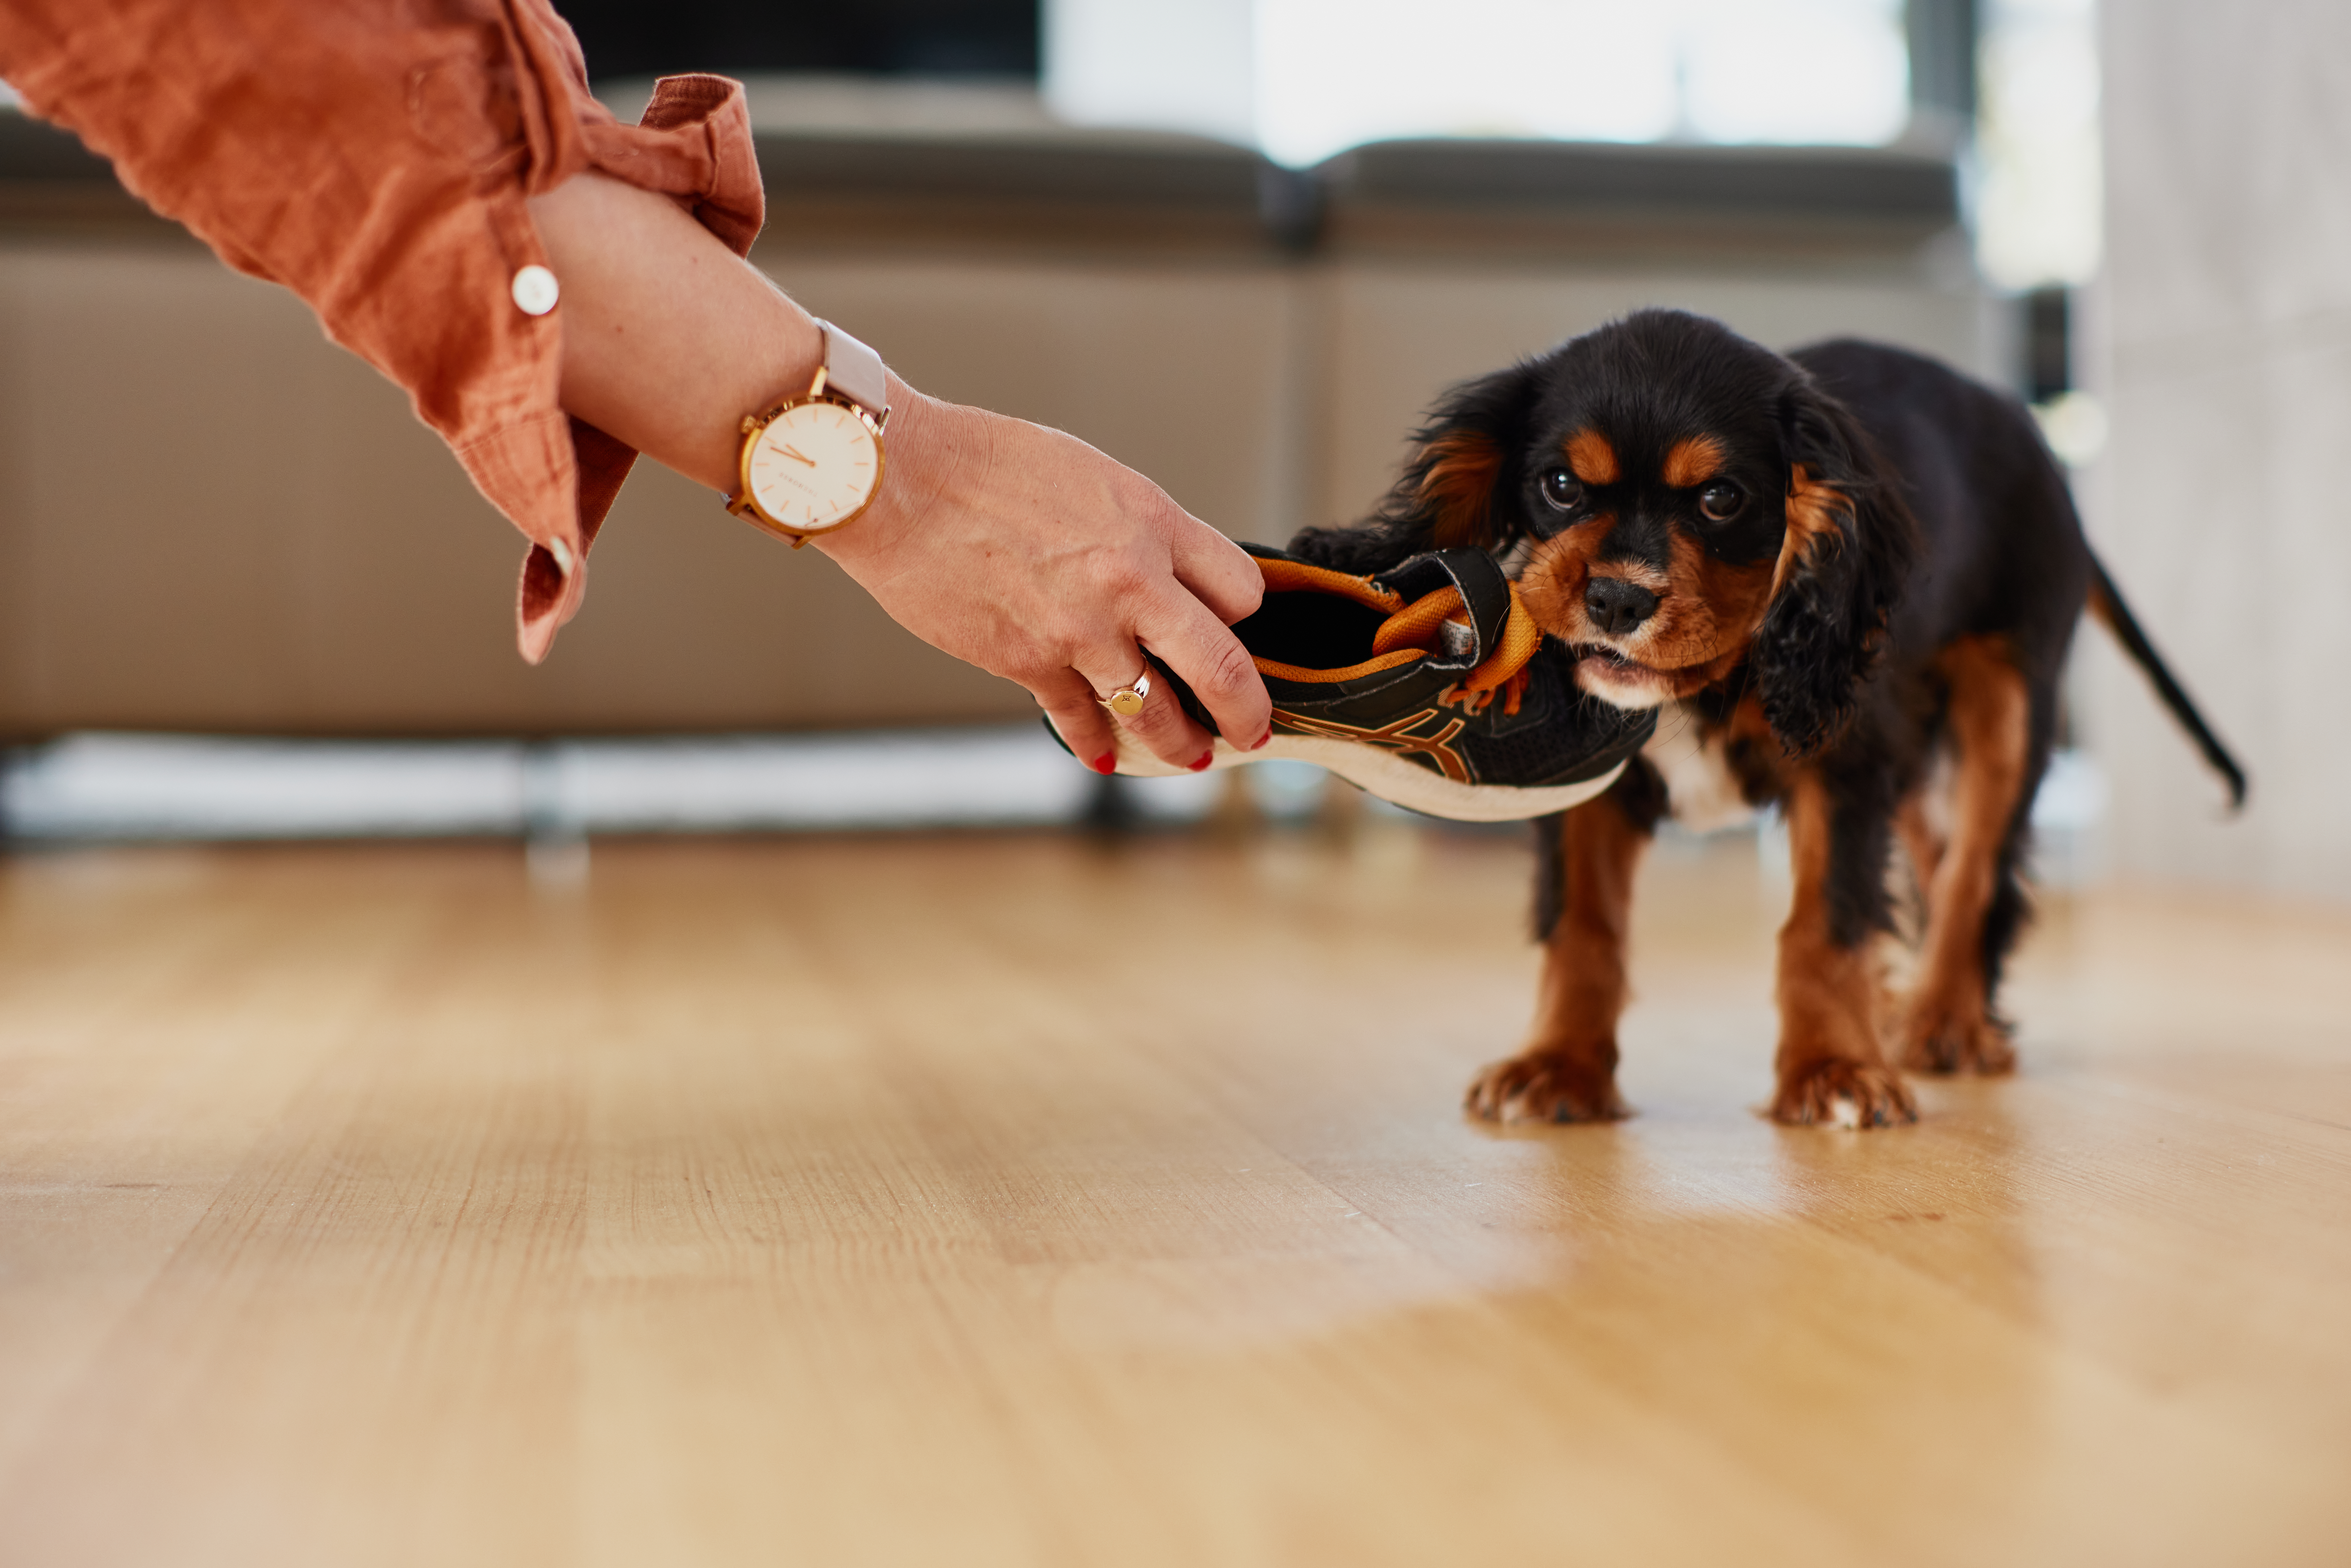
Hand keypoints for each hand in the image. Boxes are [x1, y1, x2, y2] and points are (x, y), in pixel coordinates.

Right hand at [817, 390, 1270, 771]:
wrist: (898, 482)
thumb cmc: (985, 465)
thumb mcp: (1089, 476)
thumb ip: (1135, 530)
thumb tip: (1160, 573)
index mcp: (1150, 522)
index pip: (1238, 589)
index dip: (1241, 616)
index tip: (1233, 630)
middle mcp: (1128, 581)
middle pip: (1222, 665)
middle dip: (1246, 709)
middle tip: (1252, 728)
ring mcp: (1079, 630)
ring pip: (1156, 710)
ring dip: (1180, 743)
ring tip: (1192, 756)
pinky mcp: (1028, 663)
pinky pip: (1082, 720)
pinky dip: (1098, 745)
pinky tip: (1105, 759)